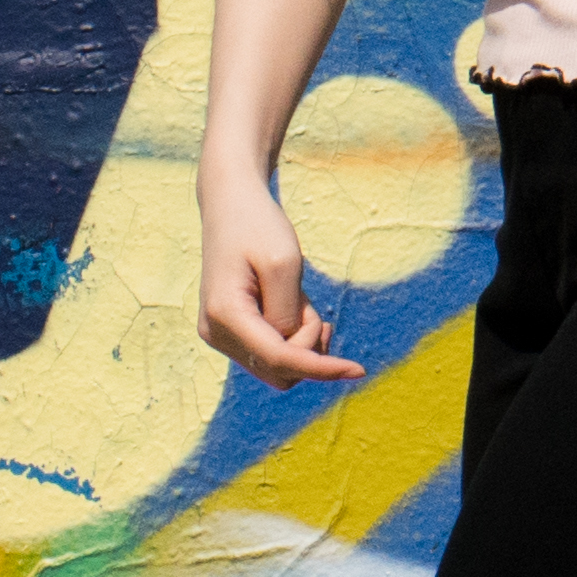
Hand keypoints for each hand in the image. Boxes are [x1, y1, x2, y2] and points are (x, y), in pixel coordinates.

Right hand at [197, 164, 357, 386]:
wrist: (231, 205)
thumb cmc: (259, 227)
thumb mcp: (285, 265)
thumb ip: (288, 314)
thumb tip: (291, 352)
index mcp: (225, 315)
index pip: (280, 359)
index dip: (322, 369)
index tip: (360, 371)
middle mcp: (216, 332)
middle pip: (280, 371)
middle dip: (308, 345)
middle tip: (310, 303)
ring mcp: (220, 334)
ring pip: (278, 366)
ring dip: (301, 340)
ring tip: (298, 298)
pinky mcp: (230, 332)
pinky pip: (271, 352)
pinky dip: (291, 336)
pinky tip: (293, 306)